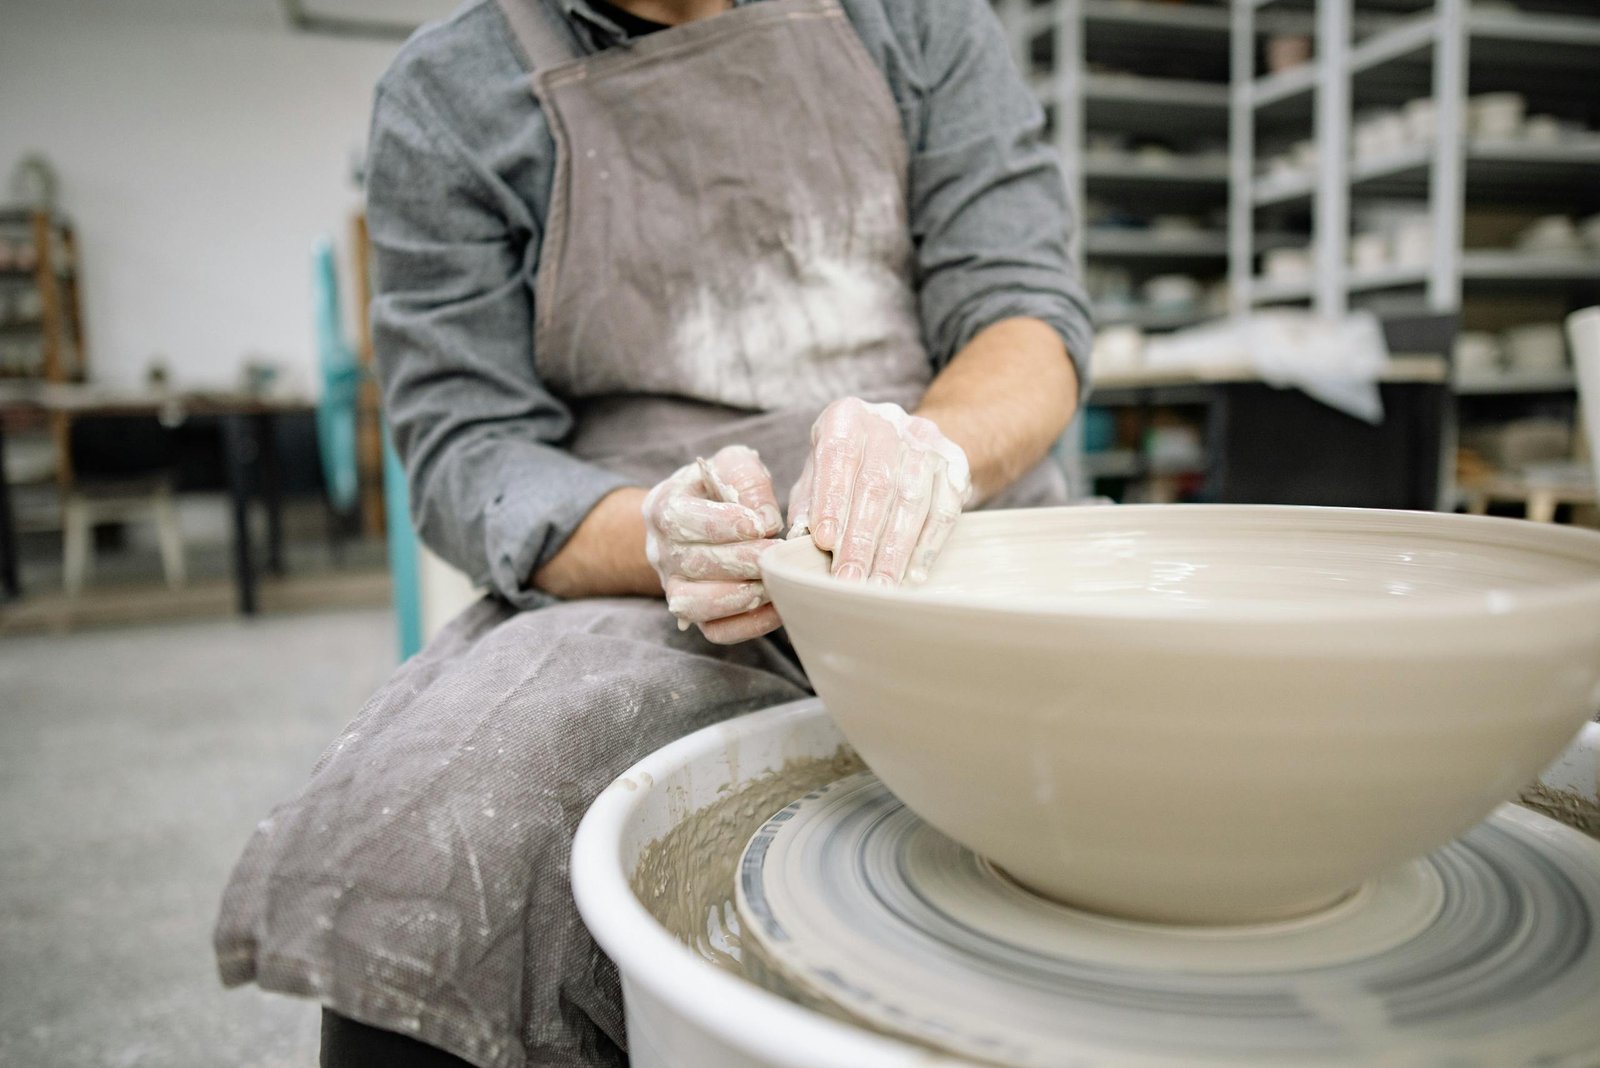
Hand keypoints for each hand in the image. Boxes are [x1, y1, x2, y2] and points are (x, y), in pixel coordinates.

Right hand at [643, 445, 784, 643]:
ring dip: (740, 596)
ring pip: (695, 604)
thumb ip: (747, 479)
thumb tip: (764, 519)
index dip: (724, 524)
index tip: (761, 525)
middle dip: (742, 561)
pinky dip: (748, 625)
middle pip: (694, 564)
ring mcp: (673, 587)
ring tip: (773, 581)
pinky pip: (715, 631)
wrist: (699, 518)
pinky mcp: (695, 614)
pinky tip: (776, 606)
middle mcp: (661, 551)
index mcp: (663, 507)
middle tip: (776, 554)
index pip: (682, 520)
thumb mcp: (733, 464)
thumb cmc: (720, 487)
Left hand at [788, 398, 971, 584]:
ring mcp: (926, 442)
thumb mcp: (818, 473)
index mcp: (847, 416)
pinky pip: (945, 509)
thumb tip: (798, 541)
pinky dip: (928, 545)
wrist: (907, 443)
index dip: (832, 499)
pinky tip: (912, 574)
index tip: (824, 542)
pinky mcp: (955, 465)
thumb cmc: (848, 466)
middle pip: (877, 484)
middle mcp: (888, 422)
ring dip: (895, 549)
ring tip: (879, 587)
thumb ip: (808, 502)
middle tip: (849, 580)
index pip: (839, 455)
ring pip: (913, 499)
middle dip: (862, 539)